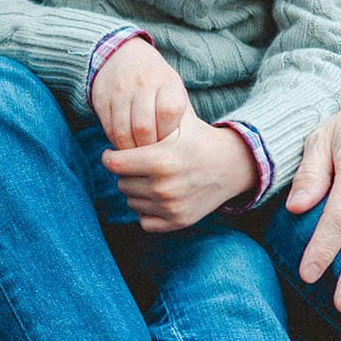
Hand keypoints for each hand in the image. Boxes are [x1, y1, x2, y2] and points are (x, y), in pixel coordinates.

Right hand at [89, 37, 189, 147]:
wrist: (122, 56)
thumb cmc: (157, 82)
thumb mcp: (174, 91)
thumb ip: (183, 117)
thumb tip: (191, 150)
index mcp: (167, 82)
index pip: (168, 112)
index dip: (168, 133)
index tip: (169, 144)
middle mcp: (142, 84)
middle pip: (143, 127)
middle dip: (148, 149)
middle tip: (152, 159)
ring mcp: (119, 91)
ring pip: (123, 132)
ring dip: (131, 150)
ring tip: (138, 157)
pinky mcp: (101, 99)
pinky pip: (109, 129)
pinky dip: (117, 143)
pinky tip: (126, 145)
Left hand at [103, 118, 256, 231]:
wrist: (231, 165)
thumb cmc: (197, 139)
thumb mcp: (175, 122)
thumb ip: (145, 120)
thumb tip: (117, 119)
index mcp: (160, 160)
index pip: (114, 164)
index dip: (109, 157)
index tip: (112, 153)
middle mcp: (164, 187)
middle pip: (121, 183)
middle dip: (126, 173)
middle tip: (139, 164)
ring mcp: (171, 207)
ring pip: (131, 201)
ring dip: (136, 191)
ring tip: (151, 178)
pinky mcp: (178, 221)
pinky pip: (144, 221)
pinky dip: (147, 210)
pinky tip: (157, 196)